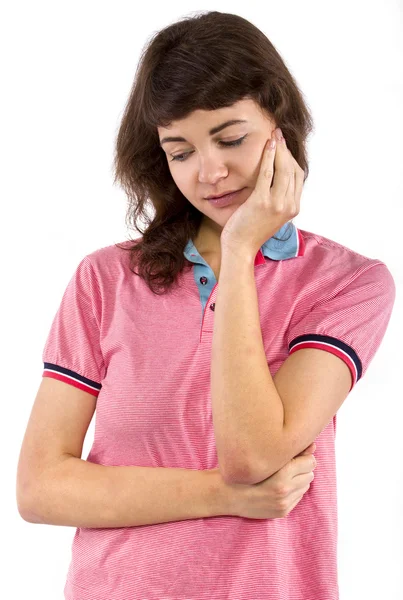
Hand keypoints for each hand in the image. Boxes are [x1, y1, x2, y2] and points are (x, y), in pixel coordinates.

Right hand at [216, 442, 316, 519]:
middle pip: (310, 474)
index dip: (304, 456)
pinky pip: (298, 497)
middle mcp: (284, 490)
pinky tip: (278, 486)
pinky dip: (293, 491)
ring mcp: (284, 503)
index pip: (310, 462)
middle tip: (287, 464)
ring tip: (282, 475)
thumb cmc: (243, 469)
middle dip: (302, 468)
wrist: (225, 494)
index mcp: (281, 474)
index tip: (296, 453)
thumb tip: (313, 446)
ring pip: (305, 486)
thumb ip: (290, 451)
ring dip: (298, 479)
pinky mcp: (282, 512)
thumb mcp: (264, 456)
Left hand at [220, 128, 304, 258]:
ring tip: (273, 135)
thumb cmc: (251, 231)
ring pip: (283, 169)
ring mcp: (277, 204)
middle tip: (278, 135)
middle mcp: (289, 205)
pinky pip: (267, 173)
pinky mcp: (262, 201)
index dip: (291, 159)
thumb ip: (278, 199)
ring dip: (279, 149)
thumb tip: (276, 180)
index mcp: (293, 208)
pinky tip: (267, 146)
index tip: (283, 146)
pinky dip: (268, 156)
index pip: (298, 177)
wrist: (240, 247)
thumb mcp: (271, 214)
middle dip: (286, 150)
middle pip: (293, 170)